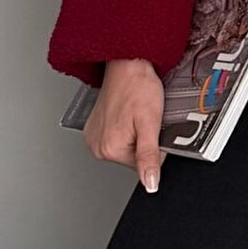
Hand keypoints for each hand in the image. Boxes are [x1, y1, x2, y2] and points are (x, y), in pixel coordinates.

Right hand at [85, 58, 165, 191]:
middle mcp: (98, 146)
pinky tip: (126, 113)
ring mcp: (94, 137)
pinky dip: (124, 128)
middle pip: (132, 158)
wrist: (127, 64)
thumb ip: (149, 157)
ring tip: (134, 114)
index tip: (151, 128)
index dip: (154, 148)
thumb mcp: (150, 124)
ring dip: (134, 134)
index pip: (143, 165)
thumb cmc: (138, 87)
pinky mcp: (94, 128)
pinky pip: (116, 137)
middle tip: (143, 119)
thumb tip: (150, 184)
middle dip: (143, 141)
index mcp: (110, 149)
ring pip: (125, 148)